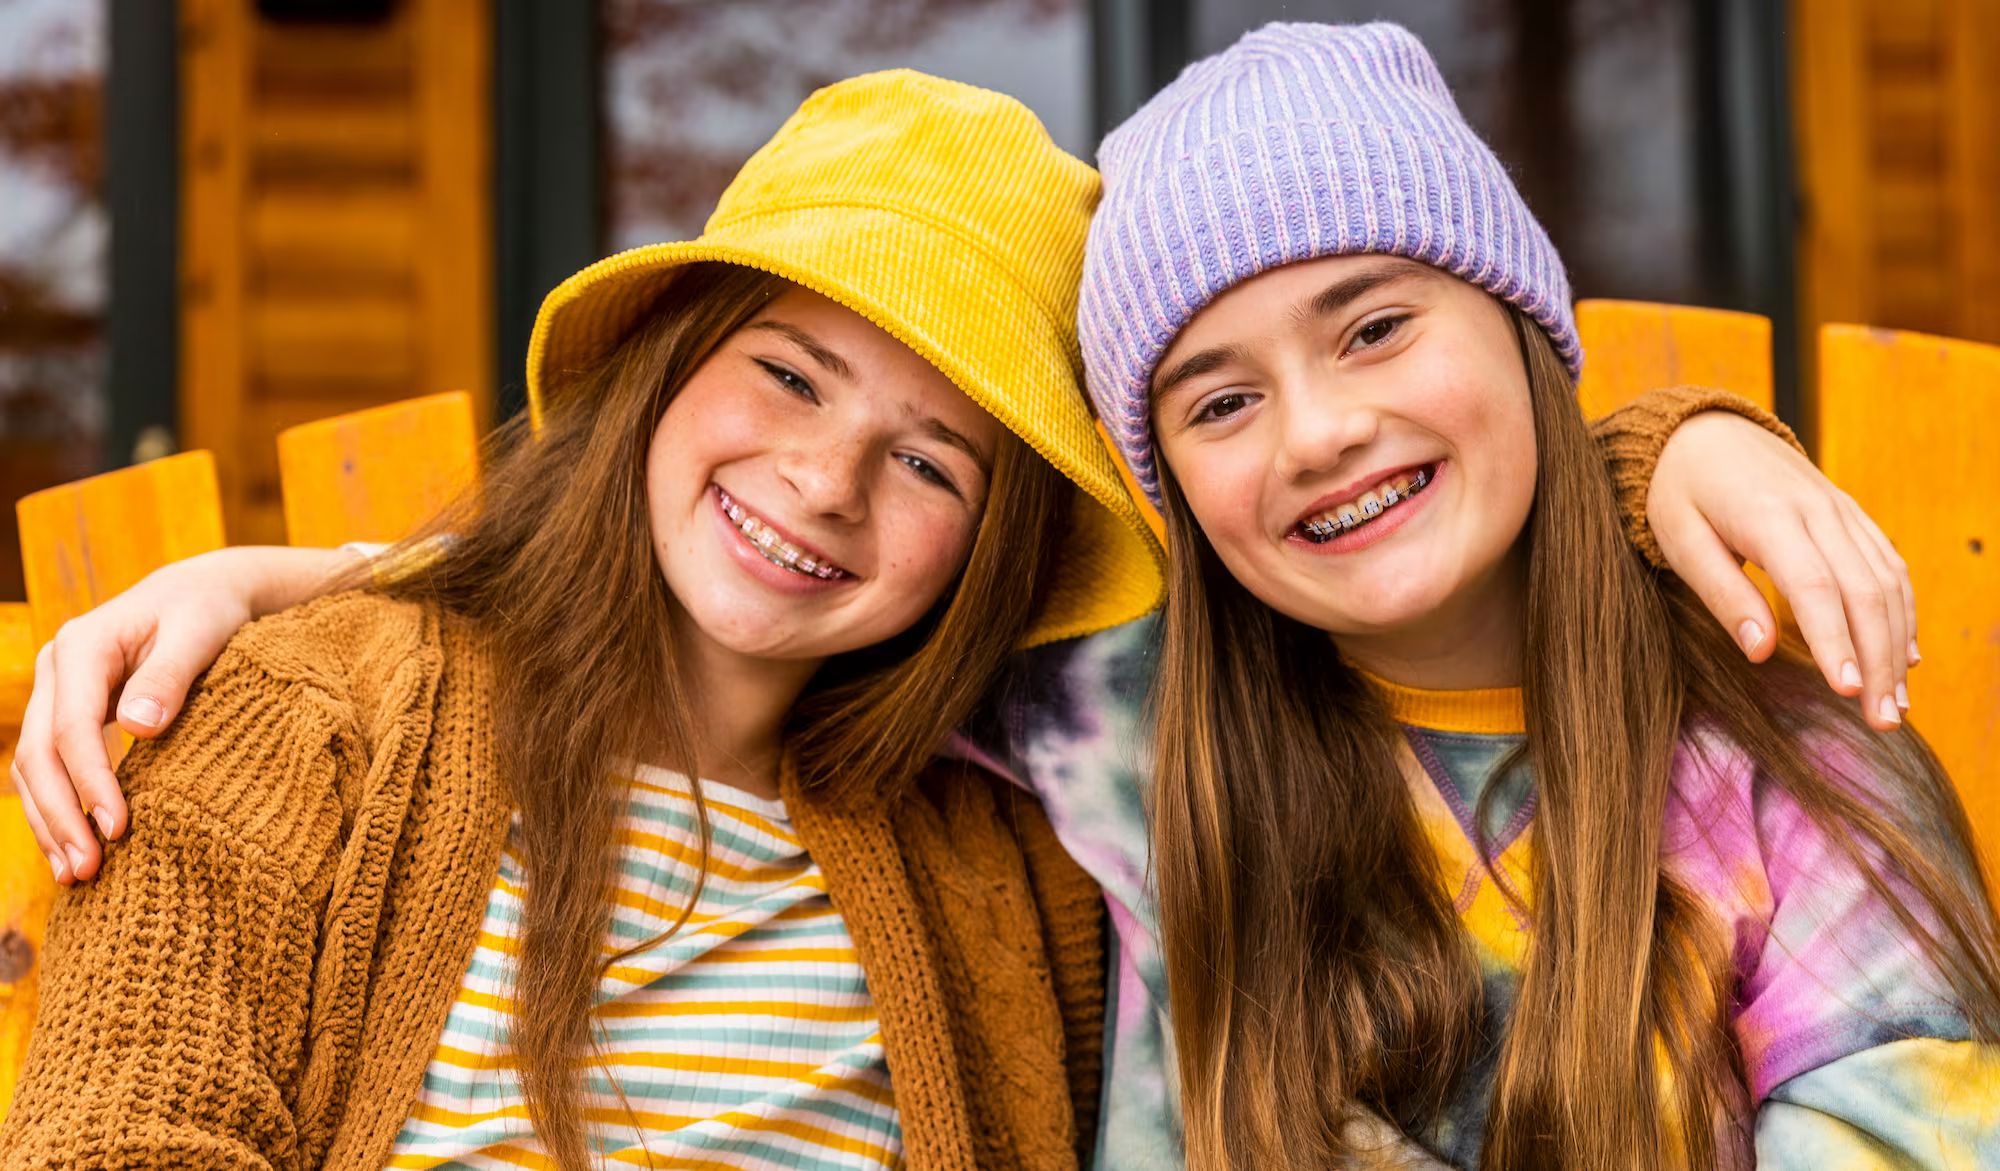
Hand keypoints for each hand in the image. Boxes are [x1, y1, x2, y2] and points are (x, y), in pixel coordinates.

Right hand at [8, 545, 360, 882]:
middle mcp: (56, 669)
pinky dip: (58, 808)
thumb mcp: (200, 633)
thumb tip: (137, 727)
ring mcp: (56, 693)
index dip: (90, 781)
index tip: (118, 828)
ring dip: (51, 822)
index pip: (72, 727)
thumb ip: (170, 676)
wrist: (202, 593)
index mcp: (82, 646)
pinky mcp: (69, 714)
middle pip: (39, 754)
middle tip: (88, 868)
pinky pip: (50, 768)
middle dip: (61, 815)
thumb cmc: (207, 611)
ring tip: (77, 875)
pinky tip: (73, 849)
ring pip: (33, 767)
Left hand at [1649, 410, 1912, 731]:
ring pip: (1887, 582)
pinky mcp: (1849, 514)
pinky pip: (1888, 565)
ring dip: (1898, 645)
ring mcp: (1840, 510)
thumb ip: (1722, 594)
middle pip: (1865, 592)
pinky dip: (1902, 613)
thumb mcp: (1680, 540)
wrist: (1700, 431)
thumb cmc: (1679, 492)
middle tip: (1881, 722)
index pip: (1816, 588)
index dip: (1837, 642)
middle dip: (1878, 661)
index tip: (1846, 693)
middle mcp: (1818, 511)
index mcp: (1770, 517)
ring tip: (1895, 705)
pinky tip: (1904, 657)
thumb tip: (1762, 651)